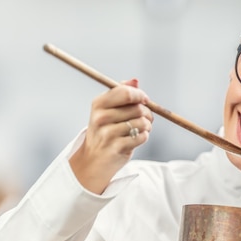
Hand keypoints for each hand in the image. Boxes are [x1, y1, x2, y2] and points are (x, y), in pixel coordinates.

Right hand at [70, 79, 152, 193]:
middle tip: (146, 118)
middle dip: (147, 113)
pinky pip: (141, 136)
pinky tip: (137, 138)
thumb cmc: (105, 132)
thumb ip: (122, 94)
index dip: (140, 95)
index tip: (145, 100)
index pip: (125, 92)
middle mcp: (100, 117)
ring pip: (141, 122)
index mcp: (98, 104)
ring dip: (147, 126)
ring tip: (142, 129)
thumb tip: (135, 81)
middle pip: (138, 108)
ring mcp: (107, 133)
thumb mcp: (108, 110)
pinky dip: (144, 137)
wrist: (93, 160)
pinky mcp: (116, 147)